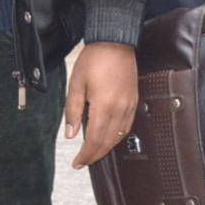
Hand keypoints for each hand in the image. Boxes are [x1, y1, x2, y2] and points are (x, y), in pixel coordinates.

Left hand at [61, 42, 139, 169]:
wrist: (115, 42)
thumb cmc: (94, 60)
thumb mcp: (76, 84)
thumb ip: (72, 111)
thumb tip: (71, 134)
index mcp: (103, 106)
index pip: (94, 140)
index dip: (85, 155)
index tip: (77, 162)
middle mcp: (119, 109)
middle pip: (108, 142)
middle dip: (95, 155)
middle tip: (83, 161)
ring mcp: (129, 106)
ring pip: (118, 136)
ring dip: (106, 148)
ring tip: (93, 152)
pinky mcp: (134, 101)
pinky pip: (126, 126)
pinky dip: (116, 136)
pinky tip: (108, 137)